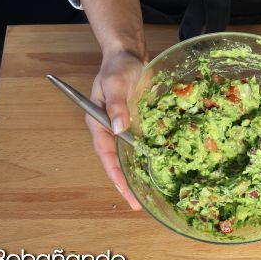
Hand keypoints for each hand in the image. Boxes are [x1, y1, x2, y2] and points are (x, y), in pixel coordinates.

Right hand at [87, 50, 145, 210]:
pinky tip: (162, 167)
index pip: (106, 155)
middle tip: (138, 204)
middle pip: (116, 161)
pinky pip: (140, 144)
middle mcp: (109, 129)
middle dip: (126, 182)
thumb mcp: (115, 83)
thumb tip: (119, 129)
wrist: (128, 55)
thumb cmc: (118, 67)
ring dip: (137, 173)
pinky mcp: (135, 124)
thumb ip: (117, 105)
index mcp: (99, 123)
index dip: (115, 176)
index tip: (125, 193)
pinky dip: (148, 156)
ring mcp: (122, 128)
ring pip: (128, 155)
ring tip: (149, 194)